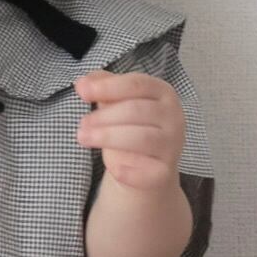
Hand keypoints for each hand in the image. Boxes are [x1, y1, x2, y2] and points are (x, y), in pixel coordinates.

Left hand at [73, 69, 186, 191]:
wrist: (145, 167)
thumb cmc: (129, 126)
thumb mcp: (116, 101)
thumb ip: (101, 86)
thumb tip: (82, 84)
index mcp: (163, 93)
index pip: (137, 84)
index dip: (108, 87)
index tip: (82, 92)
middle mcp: (174, 117)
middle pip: (136, 110)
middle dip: (104, 116)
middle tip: (82, 123)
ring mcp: (172, 145)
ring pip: (142, 138)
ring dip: (108, 137)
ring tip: (84, 138)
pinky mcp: (165, 172)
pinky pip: (146, 172)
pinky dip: (128, 171)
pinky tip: (114, 169)